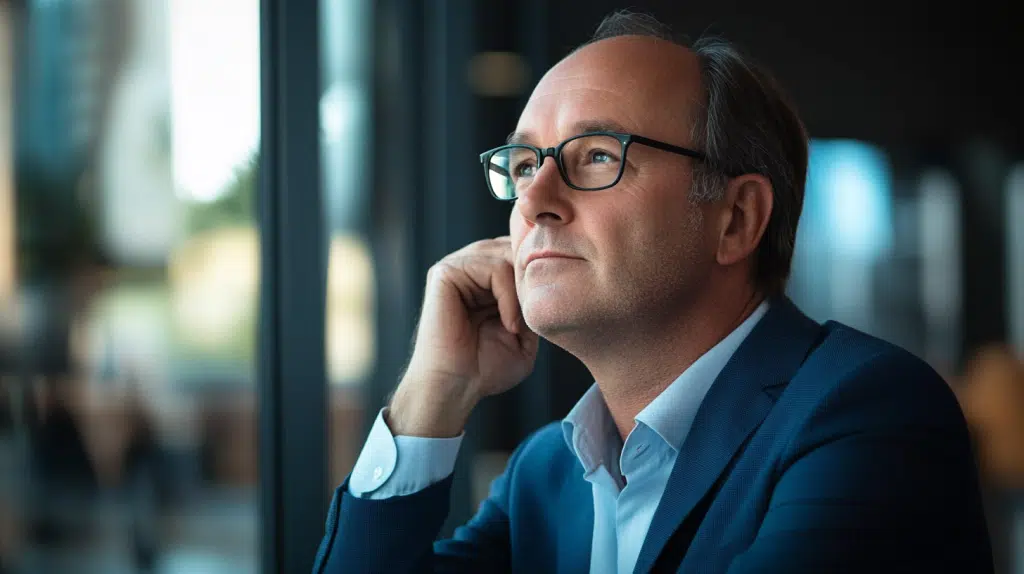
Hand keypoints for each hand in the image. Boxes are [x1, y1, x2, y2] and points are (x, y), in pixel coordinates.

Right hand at [389, 237, 539, 436]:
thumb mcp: (526, 333)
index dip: (543, 276)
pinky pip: (494, 267)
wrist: (455, 387)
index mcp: (488, 276)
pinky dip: (509, 296)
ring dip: (523, 291)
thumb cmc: (486, 368)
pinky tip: (509, 324)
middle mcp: (471, 265)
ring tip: (520, 326)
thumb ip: (535, 302)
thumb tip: (549, 274)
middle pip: (518, 247)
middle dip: (534, 280)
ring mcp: (457, 266)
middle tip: (537, 316)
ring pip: (509, 255)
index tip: (547, 313)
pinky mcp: (446, 272)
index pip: (524, 252)